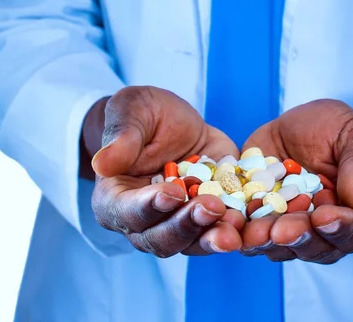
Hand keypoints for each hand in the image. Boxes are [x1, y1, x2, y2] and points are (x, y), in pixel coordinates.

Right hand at [88, 86, 244, 256]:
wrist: (173, 120)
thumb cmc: (143, 113)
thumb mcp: (131, 110)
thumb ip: (122, 134)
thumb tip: (103, 162)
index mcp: (115, 197)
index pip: (128, 212)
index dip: (150, 206)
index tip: (173, 192)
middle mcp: (144, 220)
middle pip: (161, 237)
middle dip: (187, 225)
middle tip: (211, 207)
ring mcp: (178, 220)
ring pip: (191, 242)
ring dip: (212, 237)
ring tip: (234, 228)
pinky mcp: (208, 215)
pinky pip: (219, 229)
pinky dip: (234, 229)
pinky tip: (249, 221)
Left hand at [240, 100, 352, 263]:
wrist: (309, 123)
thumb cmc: (343, 130)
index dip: (340, 228)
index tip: (323, 217)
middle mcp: (324, 228)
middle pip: (314, 244)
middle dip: (297, 237)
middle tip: (281, 229)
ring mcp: (291, 224)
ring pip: (280, 244)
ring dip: (266, 240)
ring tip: (254, 231)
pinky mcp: (261, 212)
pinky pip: (249, 227)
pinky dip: (240, 227)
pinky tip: (232, 219)